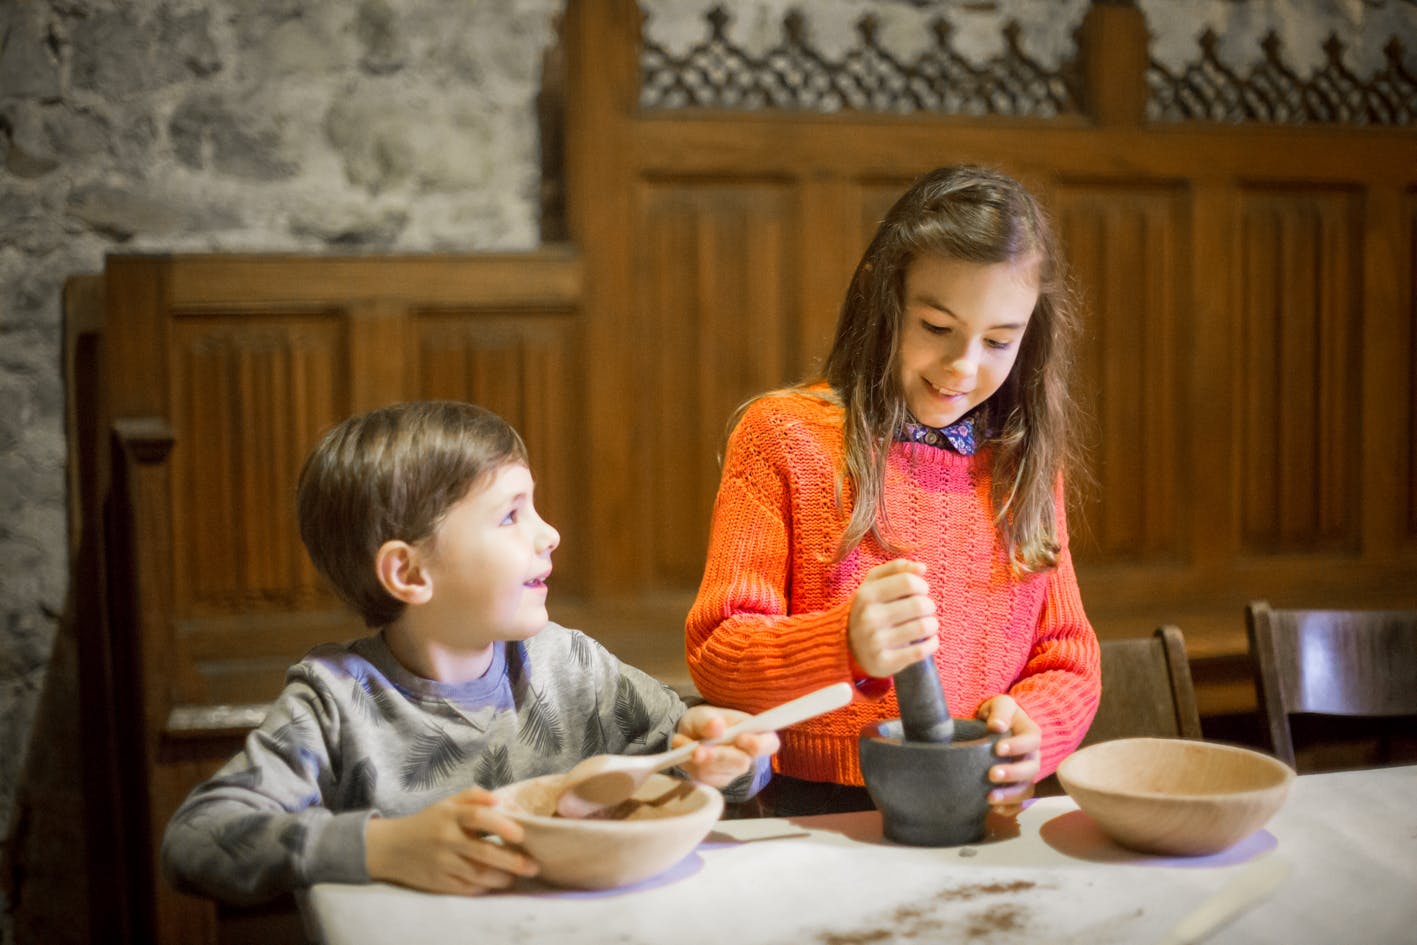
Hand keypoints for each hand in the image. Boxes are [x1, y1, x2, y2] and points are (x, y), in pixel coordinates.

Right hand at [365, 787, 538, 894]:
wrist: (391, 847)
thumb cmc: (427, 822)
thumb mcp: (447, 803)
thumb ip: (473, 796)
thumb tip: (500, 800)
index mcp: (450, 815)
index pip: (478, 817)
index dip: (501, 824)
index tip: (521, 834)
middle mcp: (446, 839)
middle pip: (483, 851)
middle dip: (512, 861)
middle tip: (532, 865)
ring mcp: (442, 863)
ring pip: (477, 874)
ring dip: (502, 878)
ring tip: (516, 877)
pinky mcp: (437, 882)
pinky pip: (465, 888)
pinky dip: (483, 888)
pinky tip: (495, 884)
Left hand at [674, 705, 780, 787]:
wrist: (692, 732)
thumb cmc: (706, 720)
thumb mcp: (704, 713)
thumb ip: (709, 720)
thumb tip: (717, 726)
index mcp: (755, 733)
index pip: (770, 744)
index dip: (758, 744)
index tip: (740, 737)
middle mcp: (748, 755)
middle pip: (741, 763)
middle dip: (719, 756)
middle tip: (698, 749)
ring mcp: (733, 771)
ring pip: (720, 773)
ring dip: (699, 759)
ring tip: (682, 742)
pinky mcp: (717, 780)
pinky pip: (704, 778)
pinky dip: (689, 764)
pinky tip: (682, 749)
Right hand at [847, 559, 937, 677]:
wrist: (847, 646)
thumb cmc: (868, 609)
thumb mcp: (873, 584)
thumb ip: (896, 569)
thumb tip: (922, 567)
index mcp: (866, 595)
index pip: (909, 582)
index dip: (921, 586)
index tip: (920, 592)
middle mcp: (869, 617)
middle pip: (920, 604)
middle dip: (929, 606)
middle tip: (924, 610)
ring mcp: (876, 641)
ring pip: (923, 627)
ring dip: (932, 624)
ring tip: (928, 625)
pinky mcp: (885, 662)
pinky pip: (921, 651)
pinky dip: (932, 643)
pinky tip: (928, 640)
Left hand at [976, 695, 1040, 816]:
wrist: (1000, 727)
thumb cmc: (1001, 715)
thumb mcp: (1001, 705)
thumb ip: (1000, 712)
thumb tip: (996, 726)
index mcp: (1031, 734)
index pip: (1031, 740)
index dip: (1017, 746)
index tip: (998, 748)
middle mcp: (1032, 757)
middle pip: (1031, 769)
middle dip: (1012, 774)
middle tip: (991, 774)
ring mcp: (1026, 775)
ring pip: (1026, 789)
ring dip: (1010, 795)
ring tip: (990, 798)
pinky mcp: (1018, 787)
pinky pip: (1019, 803)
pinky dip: (1009, 808)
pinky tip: (994, 808)